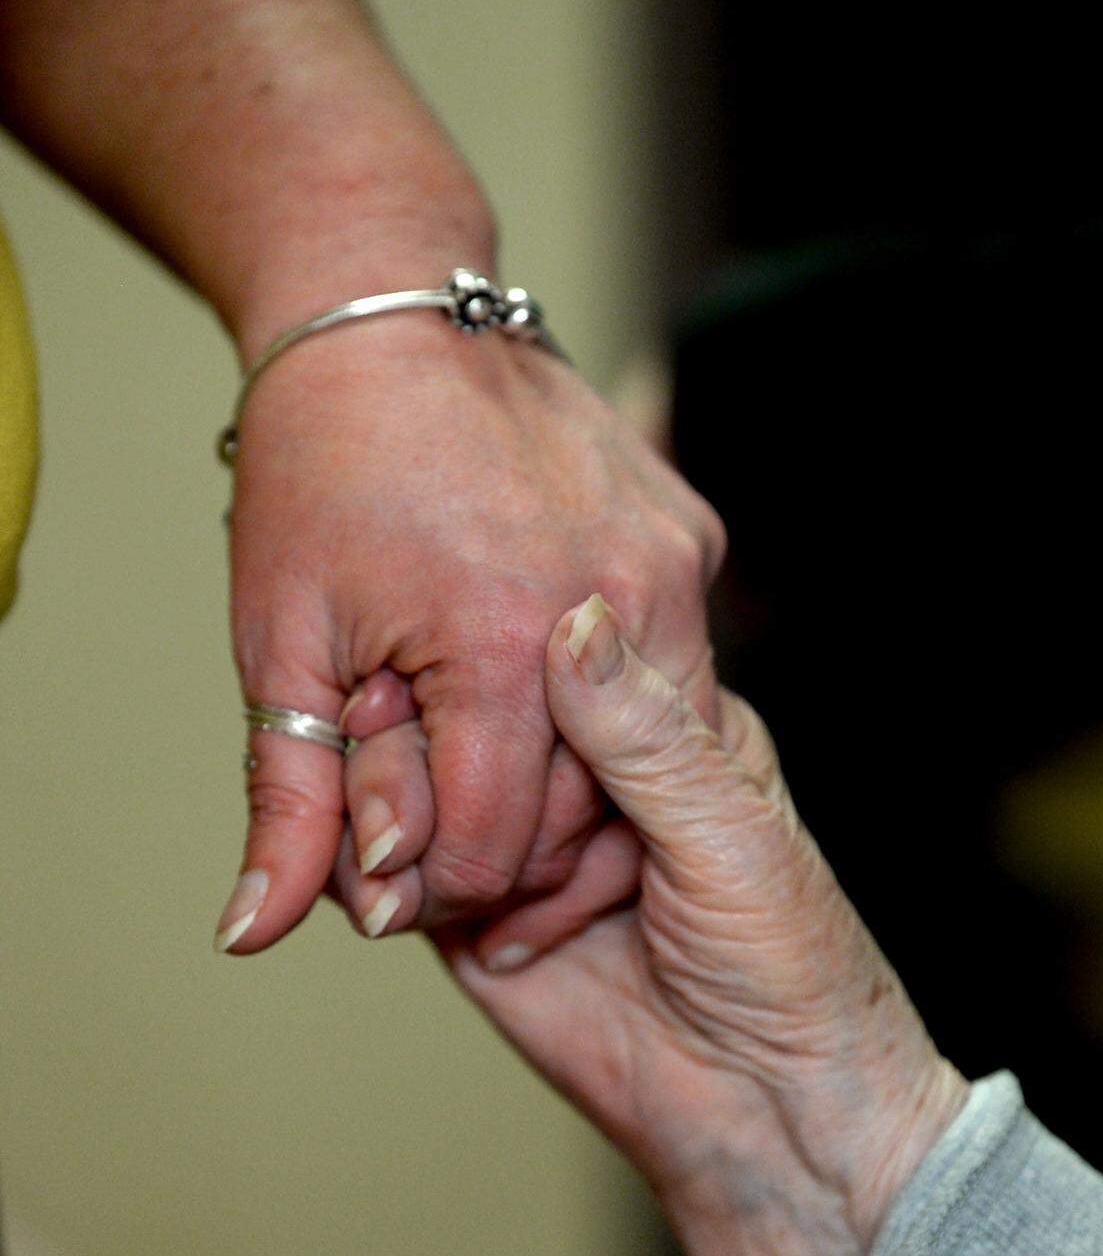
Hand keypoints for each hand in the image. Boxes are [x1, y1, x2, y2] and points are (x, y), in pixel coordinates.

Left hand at [213, 319, 723, 952]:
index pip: (492, 853)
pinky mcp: (692, 543)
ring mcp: (670, 568)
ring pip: (638, 763)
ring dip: (554, 783)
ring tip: (472, 733)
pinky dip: (601, 712)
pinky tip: (530, 678)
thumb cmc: (324, 471)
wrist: (390, 320)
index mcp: (500, 640)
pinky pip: (667, 681)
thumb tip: (257, 934)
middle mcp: (614, 605)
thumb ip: (288, 805)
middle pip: (575, 822)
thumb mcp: (280, 647)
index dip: (428, 877)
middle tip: (420, 783)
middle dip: (490, 835)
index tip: (384, 848)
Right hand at [422, 596, 966, 1255]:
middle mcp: (581, 779)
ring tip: (414, 853)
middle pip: (467, 719)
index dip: (485, 666)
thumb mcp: (727, 832)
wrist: (766, 1118)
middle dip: (429, 750)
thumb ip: (643, 736)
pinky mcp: (476, 920)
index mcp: (658, 730)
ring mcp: (523, 847)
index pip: (545, 661)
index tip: (429, 672)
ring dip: (406, 820)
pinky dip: (387, 882)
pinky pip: (406, 878)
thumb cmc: (789, 965)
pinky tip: (393, 891)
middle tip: (413, 788)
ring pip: (423, 793)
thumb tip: (578, 619)